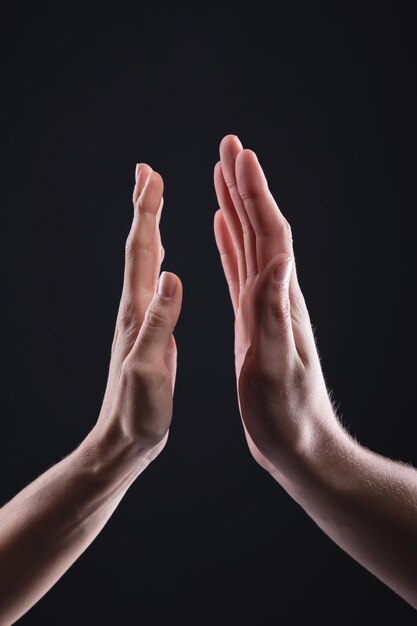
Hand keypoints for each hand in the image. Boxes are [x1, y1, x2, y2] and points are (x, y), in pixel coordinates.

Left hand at [88, 163, 181, 465]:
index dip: (147, 213)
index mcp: (137, 314)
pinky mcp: (148, 333)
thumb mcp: (148, 370)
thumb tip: (171, 276)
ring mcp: (140, 320)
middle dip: (144, 207)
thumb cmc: (137, 412)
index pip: (141, 252)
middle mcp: (135, 310)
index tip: (152, 176)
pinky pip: (152, 285)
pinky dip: (156, 262)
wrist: (123, 440)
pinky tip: (162, 262)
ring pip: (144, 264)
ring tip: (152, 204)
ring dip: (148, 229)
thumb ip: (159, 324)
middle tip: (147, 173)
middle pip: (138, 248)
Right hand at [213, 135, 344, 477]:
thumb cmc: (287, 415)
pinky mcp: (251, 321)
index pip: (270, 233)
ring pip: (248, 244)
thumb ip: (274, 315)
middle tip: (229, 147)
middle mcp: (274, 295)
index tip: (240, 156)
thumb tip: (277, 260)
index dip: (255, 193)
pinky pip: (238, 271)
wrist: (297, 443)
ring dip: (236, 207)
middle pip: (260, 227)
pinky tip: (221, 228)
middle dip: (244, 185)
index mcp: (279, 301)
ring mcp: (263, 306)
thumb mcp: (278, 368)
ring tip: (221, 176)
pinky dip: (229, 243)